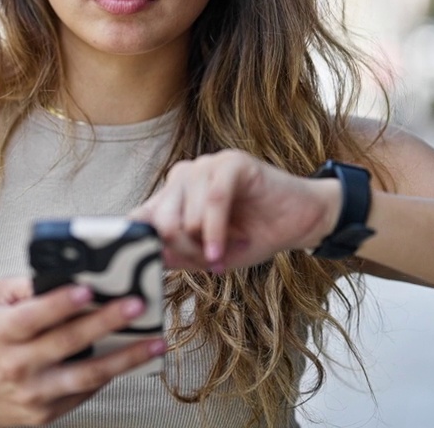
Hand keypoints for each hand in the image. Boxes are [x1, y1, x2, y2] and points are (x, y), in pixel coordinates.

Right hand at [0, 277, 166, 426]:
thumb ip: (26, 286)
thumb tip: (64, 271)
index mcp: (2, 332)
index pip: (32, 316)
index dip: (60, 303)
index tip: (87, 289)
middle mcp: (18, 364)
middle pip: (67, 342)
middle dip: (105, 321)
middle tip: (135, 305)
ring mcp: (36, 391)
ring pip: (86, 374)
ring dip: (125, 358)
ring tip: (154, 342)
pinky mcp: (49, 412)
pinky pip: (87, 391)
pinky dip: (113, 373)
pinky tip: (136, 358)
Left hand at [129, 150, 341, 271]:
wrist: (298, 221)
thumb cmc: (252, 236)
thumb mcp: (207, 255)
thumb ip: (176, 255)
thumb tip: (145, 259)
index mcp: (172, 196)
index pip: (138, 217)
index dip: (135, 243)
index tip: (135, 270)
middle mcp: (182, 177)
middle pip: (159, 221)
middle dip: (182, 251)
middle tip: (206, 263)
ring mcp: (205, 165)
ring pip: (184, 215)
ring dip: (203, 246)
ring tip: (224, 253)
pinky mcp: (231, 161)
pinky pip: (213, 201)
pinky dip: (216, 232)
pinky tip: (221, 252)